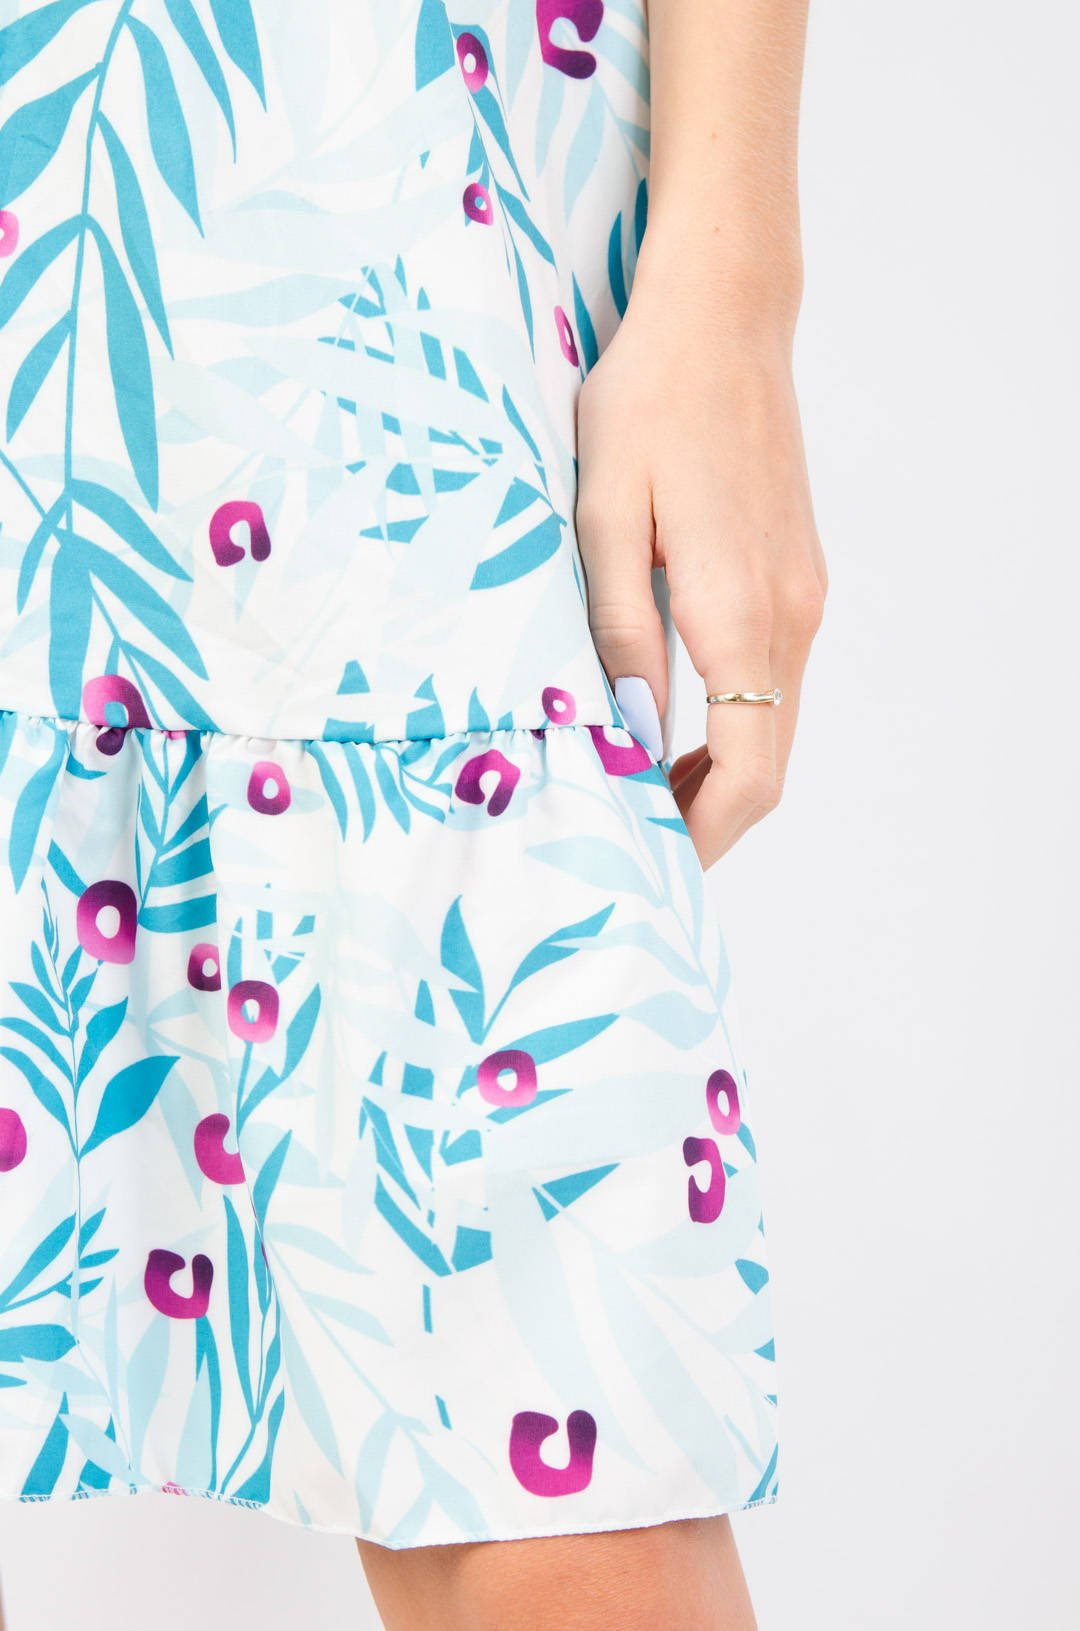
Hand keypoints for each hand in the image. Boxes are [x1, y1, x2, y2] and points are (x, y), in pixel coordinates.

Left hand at [574, 294, 826, 869]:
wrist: (721, 319)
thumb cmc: (649, 403)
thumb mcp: (605, 517)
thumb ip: (622, 631)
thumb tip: (630, 730)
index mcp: (739, 609)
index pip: (746, 771)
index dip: (702, 833)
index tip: (650, 859)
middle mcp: (789, 613)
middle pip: (767, 765)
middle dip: (707, 818)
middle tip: (634, 838)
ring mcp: (800, 594)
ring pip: (772, 725)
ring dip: (717, 775)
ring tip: (640, 787)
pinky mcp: (795, 573)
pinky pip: (772, 679)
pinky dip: (731, 724)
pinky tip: (672, 720)